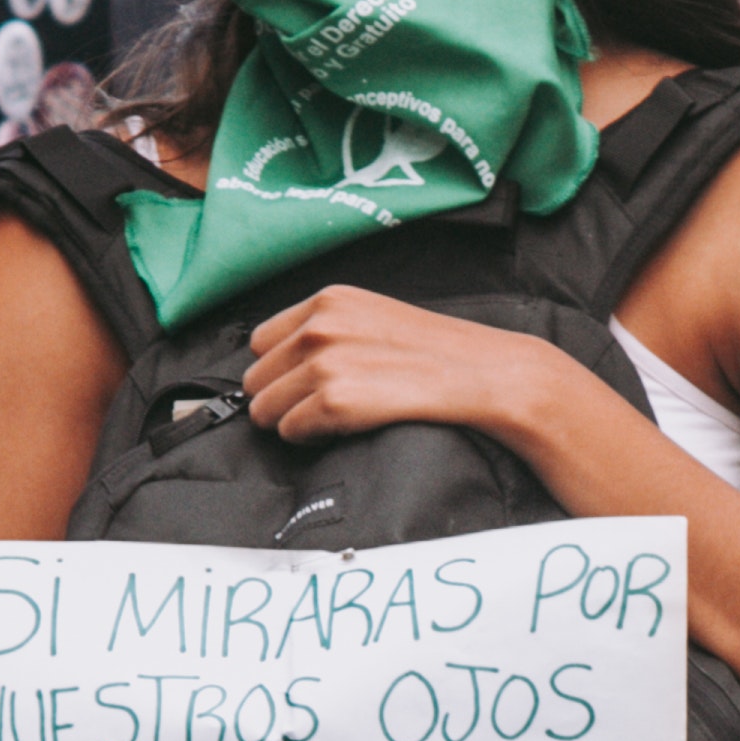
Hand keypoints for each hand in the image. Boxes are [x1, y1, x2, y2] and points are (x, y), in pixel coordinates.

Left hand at [242, 284, 553, 442]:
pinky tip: (344, 429)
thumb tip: (280, 363)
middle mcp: (319, 327)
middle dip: (281, 399)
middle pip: (256, 379)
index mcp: (327, 301)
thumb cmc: (433, 353)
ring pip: (265, 409)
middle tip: (319, 408)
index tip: (301, 384)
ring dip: (292, 422)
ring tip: (333, 419)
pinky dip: (310, 439)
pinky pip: (290, 431)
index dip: (278, 369)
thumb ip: (327, 329)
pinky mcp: (333, 401)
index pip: (260, 342)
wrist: (483, 374)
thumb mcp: (374, 317)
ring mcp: (324, 363)